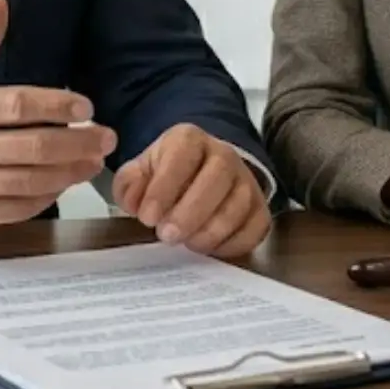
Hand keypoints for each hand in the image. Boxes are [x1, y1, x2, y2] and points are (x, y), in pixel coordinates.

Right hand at [0, 0, 117, 231]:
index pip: (21, 105)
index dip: (60, 105)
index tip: (86, 106)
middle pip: (36, 146)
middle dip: (80, 142)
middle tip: (106, 137)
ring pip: (33, 180)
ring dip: (71, 172)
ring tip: (93, 162)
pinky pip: (17, 209)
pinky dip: (46, 198)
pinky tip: (61, 185)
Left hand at [113, 123, 270, 258]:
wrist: (199, 174)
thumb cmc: (166, 175)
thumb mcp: (140, 172)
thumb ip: (130, 184)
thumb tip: (134, 200)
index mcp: (189, 140)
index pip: (182, 155)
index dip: (164, 188)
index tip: (147, 217)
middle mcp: (223, 154)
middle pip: (217, 176)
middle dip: (191, 211)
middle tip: (168, 236)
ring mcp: (246, 180)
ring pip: (240, 202)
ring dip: (212, 229)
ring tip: (188, 244)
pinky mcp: (259, 207)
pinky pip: (256, 226)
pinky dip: (234, 243)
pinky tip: (211, 249)